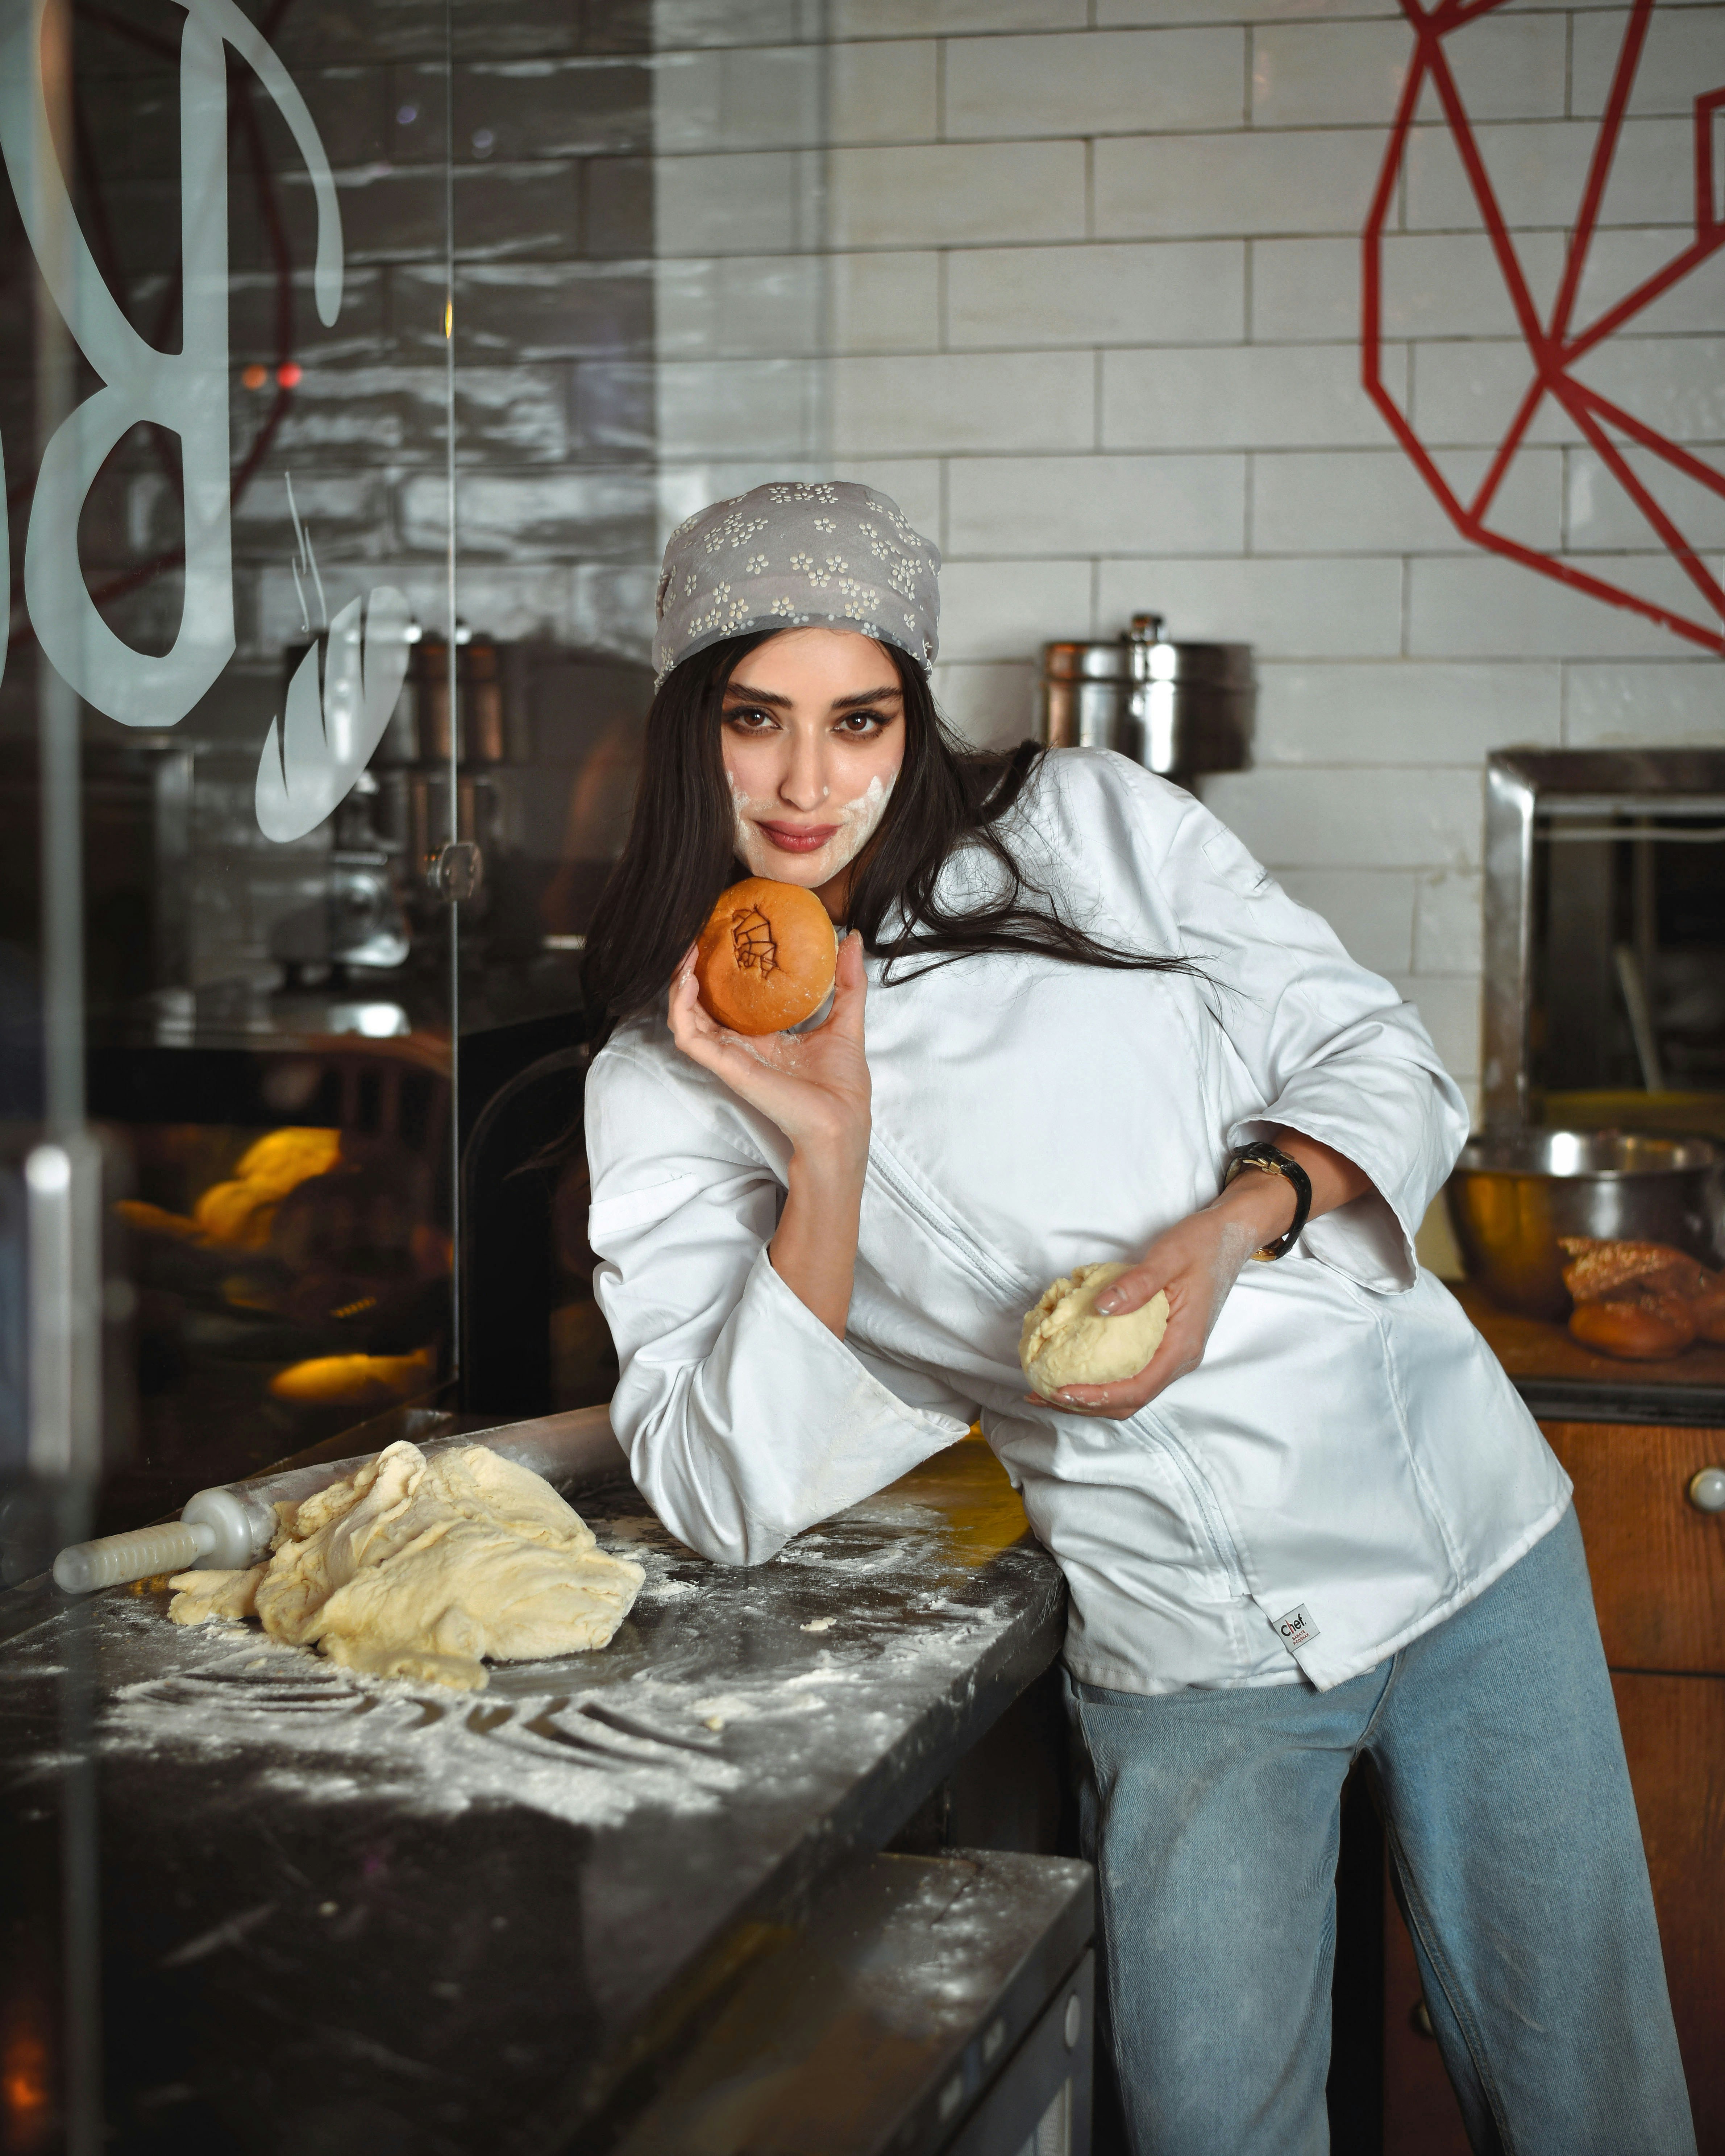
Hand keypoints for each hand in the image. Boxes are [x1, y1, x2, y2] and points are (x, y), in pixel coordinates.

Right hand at [668, 930, 870, 1165]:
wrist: (840, 1121)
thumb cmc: (843, 1084)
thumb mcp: (847, 1020)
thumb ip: (848, 982)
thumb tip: (852, 938)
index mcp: (763, 1037)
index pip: (729, 1002)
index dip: (719, 971)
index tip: (720, 938)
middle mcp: (740, 1045)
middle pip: (701, 1006)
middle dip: (692, 971)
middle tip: (695, 937)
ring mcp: (729, 1055)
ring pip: (686, 1018)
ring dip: (679, 984)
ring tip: (686, 951)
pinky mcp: (725, 1065)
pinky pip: (688, 1036)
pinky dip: (681, 1008)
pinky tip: (688, 981)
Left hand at [1038, 1170, 1296, 1420]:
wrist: (1229, 1237)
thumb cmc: (1202, 1244)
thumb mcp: (1168, 1257)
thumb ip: (1138, 1284)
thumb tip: (1101, 1308)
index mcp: (1183, 1344)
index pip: (1139, 1388)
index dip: (1099, 1397)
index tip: (1062, 1392)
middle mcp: (1181, 1357)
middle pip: (1131, 1400)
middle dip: (1087, 1405)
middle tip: (1043, 1395)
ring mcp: (1174, 1353)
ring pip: (1131, 1391)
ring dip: (1092, 1396)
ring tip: (1051, 1388)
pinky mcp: (1165, 1344)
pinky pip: (1133, 1373)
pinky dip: (1103, 1378)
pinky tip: (1077, 1367)